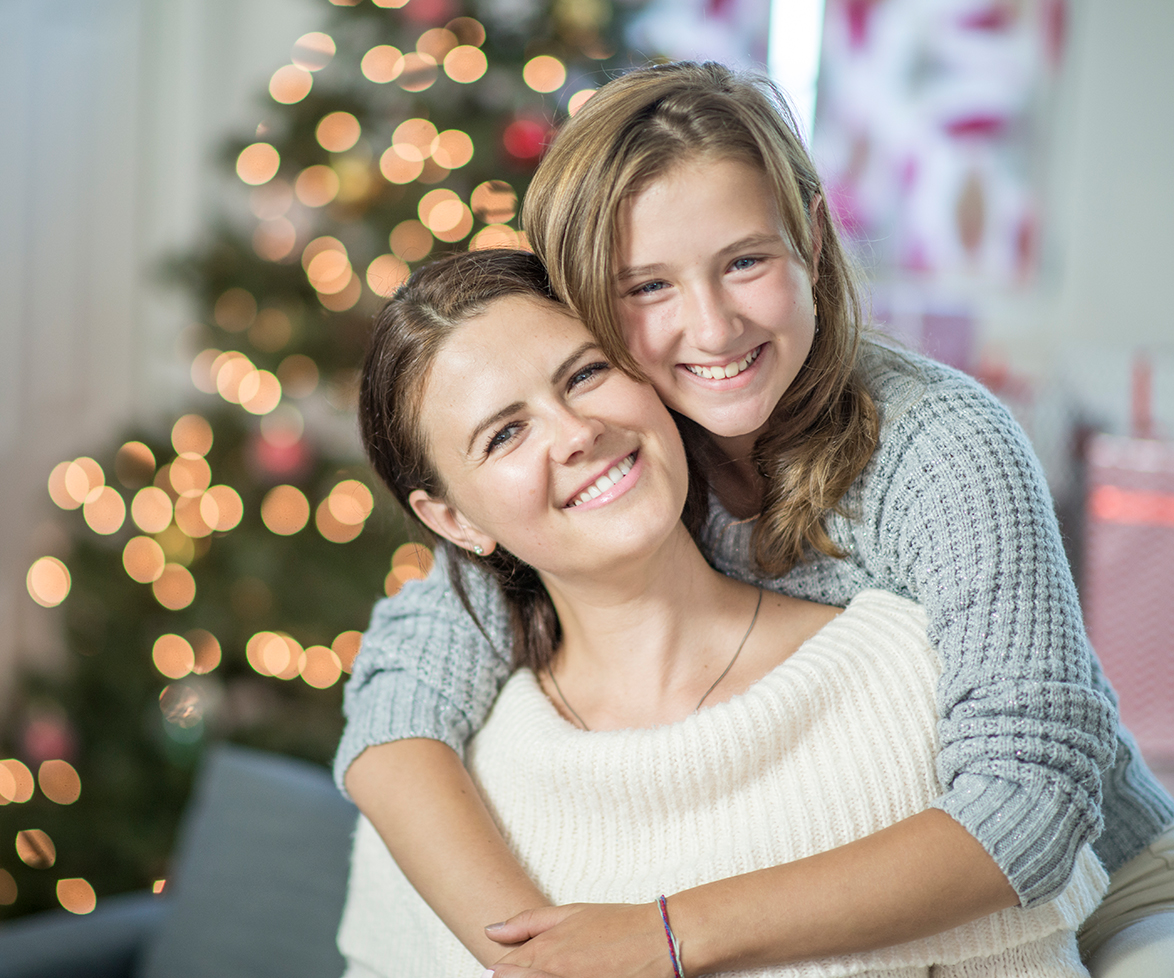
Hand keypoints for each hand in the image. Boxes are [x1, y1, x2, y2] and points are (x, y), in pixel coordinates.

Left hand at [485, 902, 673, 977]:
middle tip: (538, 970)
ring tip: (566, 967)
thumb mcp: (571, 913)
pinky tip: (577, 974)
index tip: (506, 971)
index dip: (505, 972)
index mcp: (544, 952)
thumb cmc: (620, 924)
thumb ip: (527, 922)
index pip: (504, 971)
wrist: (663, 939)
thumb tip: (490, 930)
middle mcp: (552, 974)